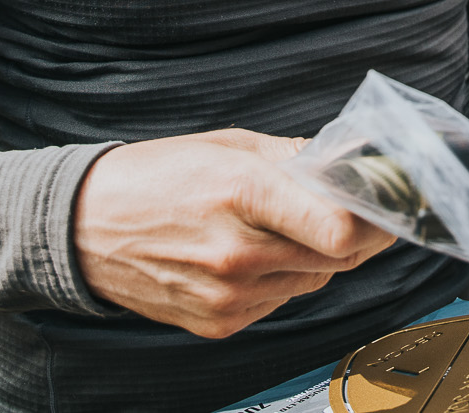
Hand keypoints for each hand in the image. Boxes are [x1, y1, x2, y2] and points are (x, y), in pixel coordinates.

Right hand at [72, 128, 396, 337]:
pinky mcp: (219, 323)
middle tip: (358, 212)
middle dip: (355, 235)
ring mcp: (228, 296)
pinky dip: (282, 280)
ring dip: (318, 257)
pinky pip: (278, 302)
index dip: (371, 222)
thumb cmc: (157, 176)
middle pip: (336, 258)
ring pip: (313, 282)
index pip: (336, 229)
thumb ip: (294, 158)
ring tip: (293, 228)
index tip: (383, 208)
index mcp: (242, 193)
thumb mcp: (227, 146)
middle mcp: (237, 252)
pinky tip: (257, 256)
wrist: (85, 227)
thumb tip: (348, 162)